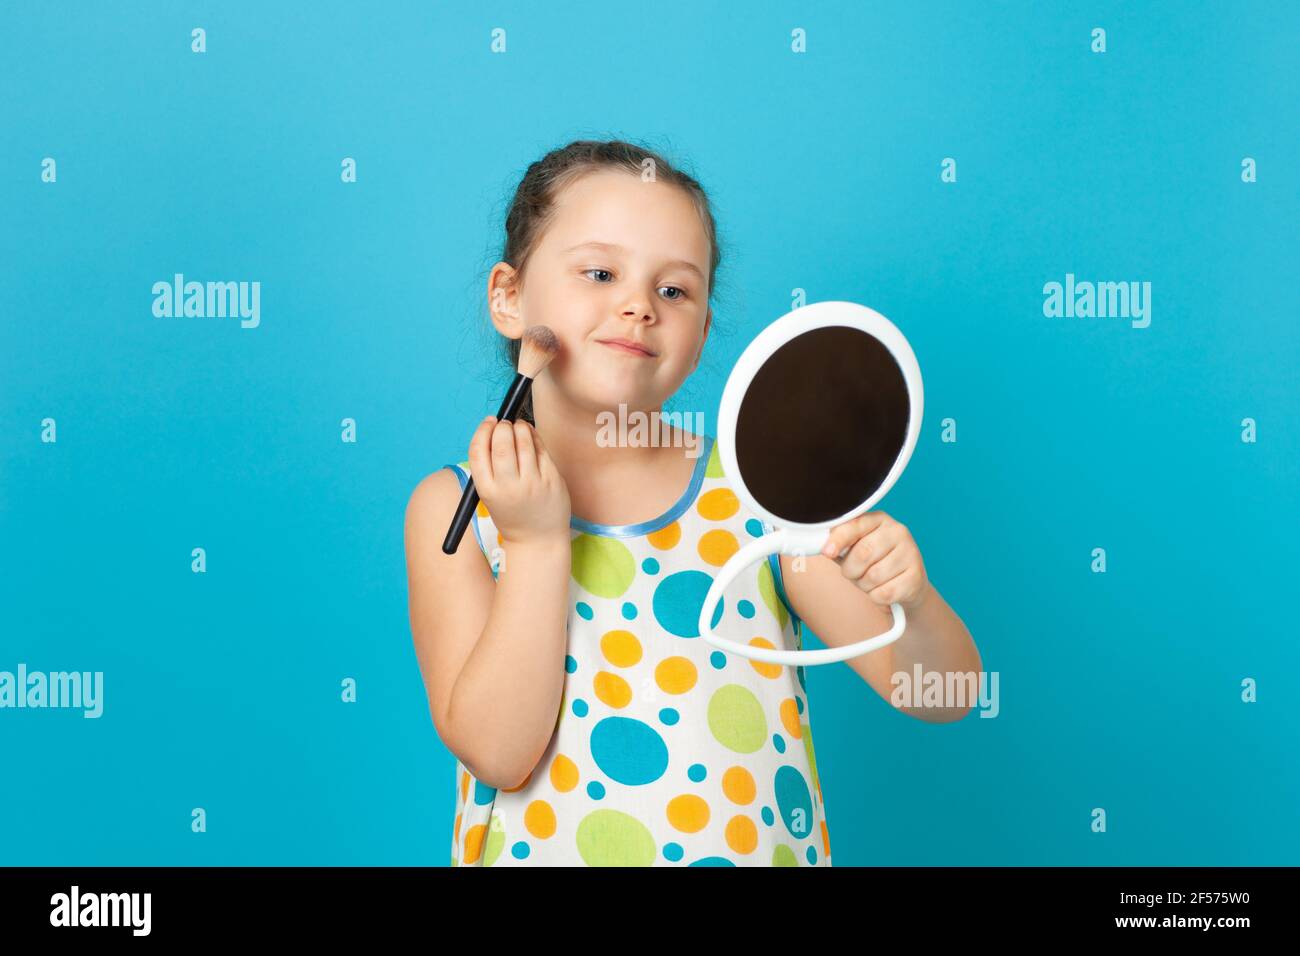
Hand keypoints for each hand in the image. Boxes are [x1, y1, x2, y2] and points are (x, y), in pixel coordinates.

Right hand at [467, 416, 570, 547]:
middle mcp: (509, 487)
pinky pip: (542, 449)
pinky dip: (535, 436)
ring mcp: (532, 483)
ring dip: (520, 427)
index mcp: (487, 490)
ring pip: (524, 441)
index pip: (478, 451)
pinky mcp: (552, 479)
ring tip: (519, 427)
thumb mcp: (491, 495)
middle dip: (502, 426)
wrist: (538, 540)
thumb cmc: (512, 512)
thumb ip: (490, 466)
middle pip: (501, 443)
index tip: (488, 422)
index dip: (482, 430)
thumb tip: (493, 427)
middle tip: (504, 424)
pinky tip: (531, 435)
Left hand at [819, 511, 931, 610]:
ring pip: (873, 576)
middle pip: (862, 553)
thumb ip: (839, 545)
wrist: (907, 584)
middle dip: (851, 570)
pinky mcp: (917, 577)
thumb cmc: (874, 564)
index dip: (838, 539)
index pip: (854, 524)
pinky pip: (884, 593)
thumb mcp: (855, 549)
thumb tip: (823, 547)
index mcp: (879, 520)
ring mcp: (911, 553)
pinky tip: (883, 590)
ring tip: (870, 581)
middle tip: (853, 573)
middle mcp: (898, 532)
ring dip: (864, 586)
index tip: (826, 552)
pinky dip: (876, 597)